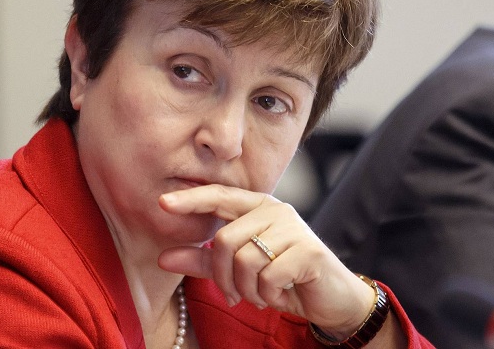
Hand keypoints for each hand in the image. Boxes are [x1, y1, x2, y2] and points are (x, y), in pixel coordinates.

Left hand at [158, 184, 372, 337]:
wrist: (331, 298)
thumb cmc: (281, 278)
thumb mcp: (237, 270)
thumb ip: (202, 261)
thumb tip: (162, 258)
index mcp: (256, 207)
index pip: (218, 196)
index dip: (191, 199)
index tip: (162, 203)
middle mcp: (275, 210)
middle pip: (225, 240)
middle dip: (223, 277)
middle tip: (235, 295)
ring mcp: (293, 228)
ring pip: (245, 260)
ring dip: (248, 289)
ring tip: (262, 293)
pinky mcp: (308, 251)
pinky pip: (268, 276)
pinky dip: (268, 294)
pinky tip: (281, 293)